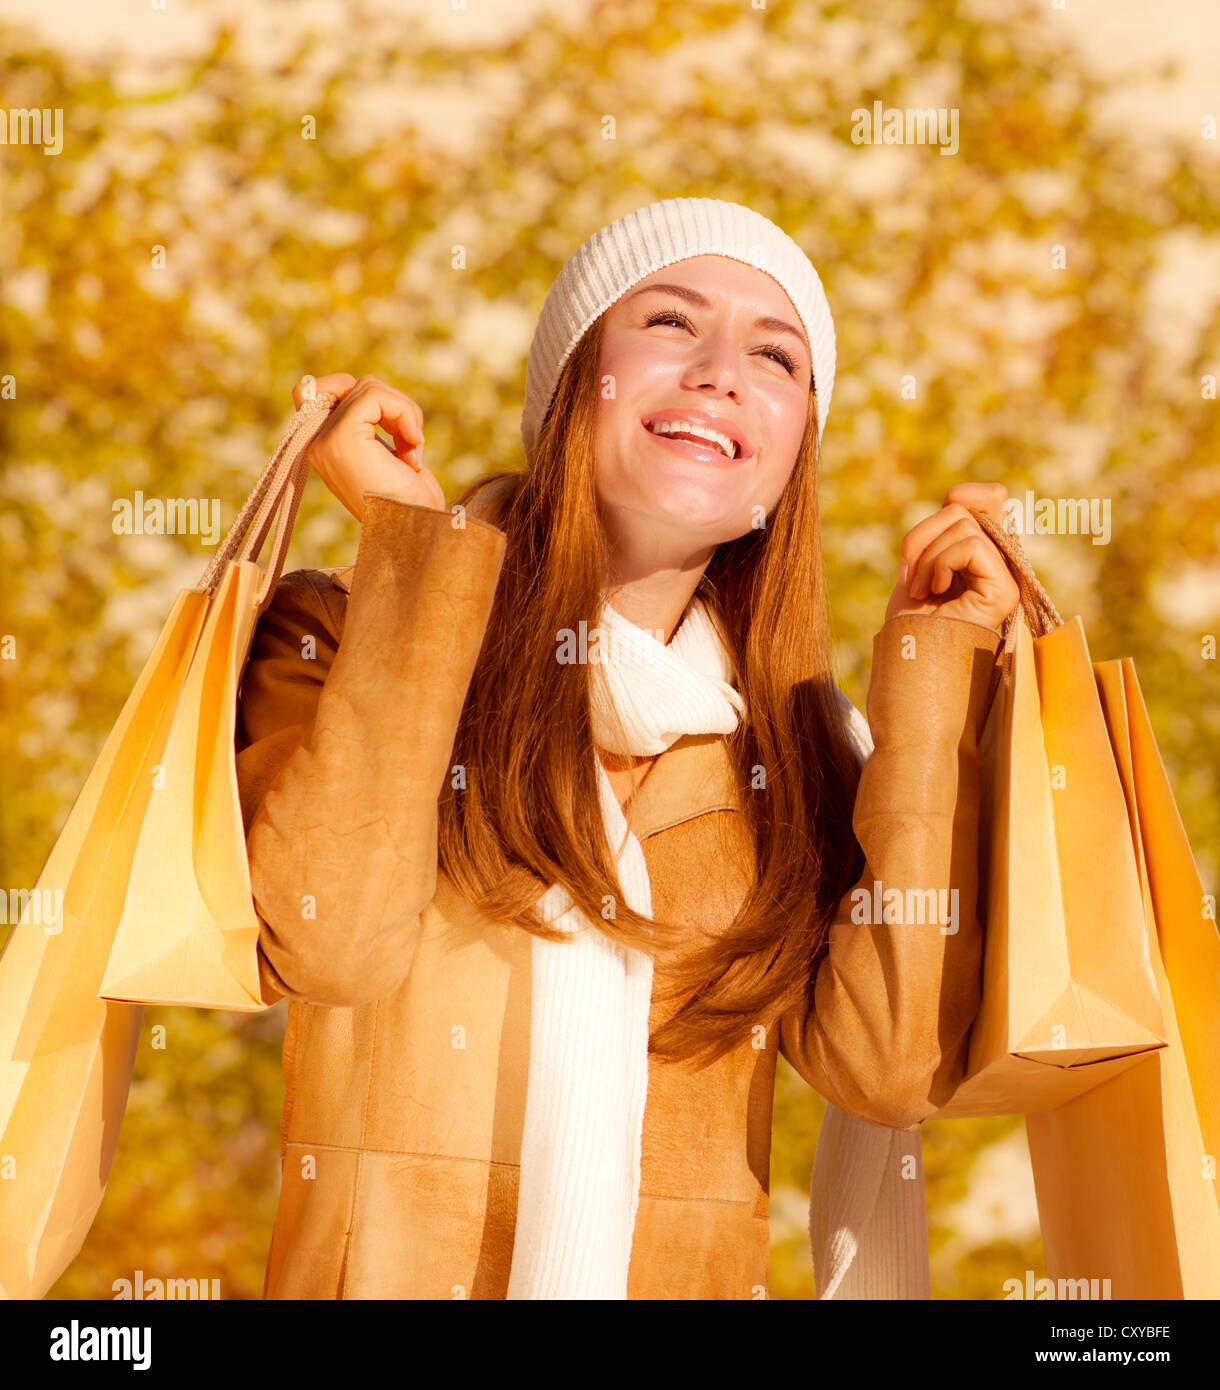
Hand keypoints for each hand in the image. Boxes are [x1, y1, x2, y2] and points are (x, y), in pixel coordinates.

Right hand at [293, 373, 445, 521]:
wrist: (416, 529)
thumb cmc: (410, 500)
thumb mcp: (385, 453)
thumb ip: (368, 421)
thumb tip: (363, 384)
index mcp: (321, 446)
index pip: (313, 390)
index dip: (350, 388)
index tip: (387, 420)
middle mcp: (315, 443)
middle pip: (355, 386)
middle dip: (394, 407)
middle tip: (412, 443)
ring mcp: (324, 441)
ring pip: (369, 388)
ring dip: (404, 413)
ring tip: (412, 451)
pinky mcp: (340, 439)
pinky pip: (375, 396)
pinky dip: (405, 413)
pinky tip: (415, 446)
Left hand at [884, 483, 1020, 632]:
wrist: (908, 660)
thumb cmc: (910, 620)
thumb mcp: (919, 562)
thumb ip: (942, 530)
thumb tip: (958, 497)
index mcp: (983, 552)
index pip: (990, 496)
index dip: (960, 495)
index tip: (926, 537)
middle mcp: (1000, 561)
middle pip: (967, 505)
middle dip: (922, 535)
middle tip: (909, 574)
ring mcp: (1006, 575)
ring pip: (964, 523)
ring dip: (926, 557)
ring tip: (920, 590)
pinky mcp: (1005, 589)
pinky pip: (970, 545)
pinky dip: (940, 564)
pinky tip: (934, 591)